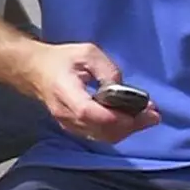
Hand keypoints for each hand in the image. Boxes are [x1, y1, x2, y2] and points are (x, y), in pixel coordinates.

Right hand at [23, 41, 159, 144]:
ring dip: (127, 130)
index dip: (118, 117)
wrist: (35, 71)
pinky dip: (118, 130)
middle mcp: (66, 114)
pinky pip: (99, 135)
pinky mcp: (74, 128)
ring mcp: (69, 124)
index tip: (143, 110)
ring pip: (103, 137)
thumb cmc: (61, 59)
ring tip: (146, 117)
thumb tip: (123, 90)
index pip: (91, 113)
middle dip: (131, 125)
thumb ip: (107, 70)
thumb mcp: (87, 53)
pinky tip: (130, 119)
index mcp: (66, 92)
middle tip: (154, 114)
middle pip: (102, 131)